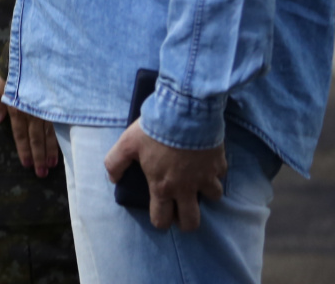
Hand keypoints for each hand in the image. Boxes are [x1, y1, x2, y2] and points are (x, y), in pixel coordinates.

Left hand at [0, 71, 59, 177]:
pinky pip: (59, 123)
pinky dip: (61, 137)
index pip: (21, 134)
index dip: (24, 150)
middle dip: (38, 157)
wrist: (33, 46)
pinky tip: (65, 147)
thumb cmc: (13, 62)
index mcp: (17, 105)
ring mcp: (47, 106)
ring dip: (50, 151)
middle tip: (41, 174)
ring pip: (50, 133)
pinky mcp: (58, 101)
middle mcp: (33, 109)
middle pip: (36, 138)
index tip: (27, 165)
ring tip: (51, 166)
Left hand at [103, 120, 226, 231]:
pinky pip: (221, 173)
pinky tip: (207, 162)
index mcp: (162, 187)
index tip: (161, 215)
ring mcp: (206, 177)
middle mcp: (186, 188)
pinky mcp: (219, 164)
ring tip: (198, 181)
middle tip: (182, 211)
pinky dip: (215, 170)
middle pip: (192, 221)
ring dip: (205, 191)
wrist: (184, 112)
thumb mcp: (127, 144)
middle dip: (186, 221)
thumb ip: (115, 163)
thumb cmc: (154, 130)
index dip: (160, 221)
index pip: (162, 219)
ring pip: (213, 197)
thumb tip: (113, 179)